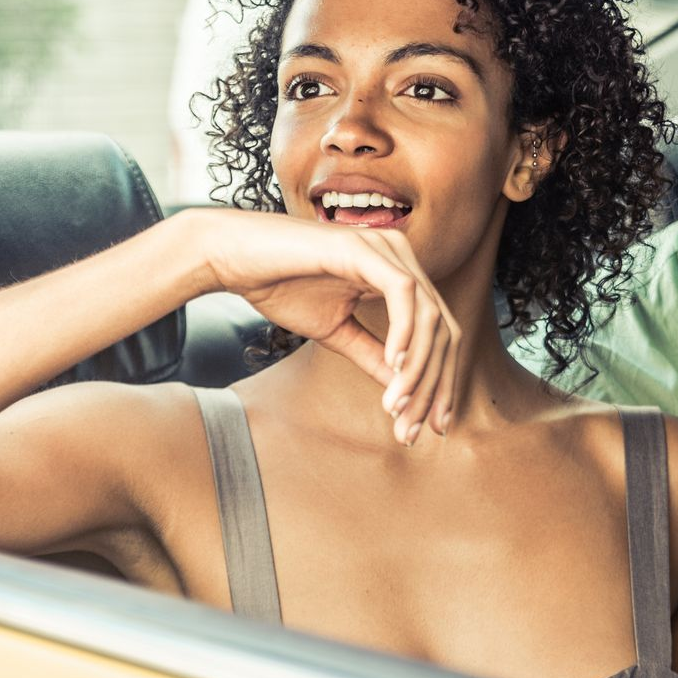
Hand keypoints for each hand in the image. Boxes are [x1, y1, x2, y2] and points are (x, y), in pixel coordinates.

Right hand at [189, 211, 456, 438]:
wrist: (234, 257)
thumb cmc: (281, 286)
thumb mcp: (336, 331)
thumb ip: (373, 354)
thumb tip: (404, 388)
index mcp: (398, 273)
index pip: (439, 330)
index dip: (443, 379)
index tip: (433, 424)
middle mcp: (400, 255)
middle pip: (443, 327)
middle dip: (435, 383)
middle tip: (416, 430)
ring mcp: (384, 247)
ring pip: (428, 314)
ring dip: (418, 369)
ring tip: (398, 408)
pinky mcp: (362, 247)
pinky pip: (401, 292)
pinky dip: (404, 332)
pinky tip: (394, 366)